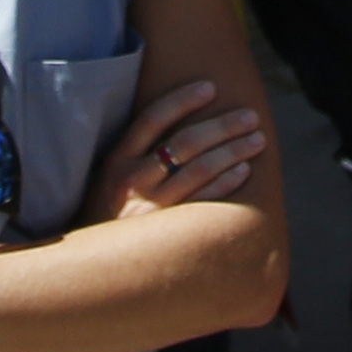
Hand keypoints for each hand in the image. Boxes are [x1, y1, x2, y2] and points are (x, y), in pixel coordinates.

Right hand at [94, 78, 266, 216]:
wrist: (94, 264)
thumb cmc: (109, 212)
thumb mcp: (108, 178)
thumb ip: (136, 153)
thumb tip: (180, 121)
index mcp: (116, 161)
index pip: (152, 120)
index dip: (183, 100)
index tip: (211, 87)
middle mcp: (132, 181)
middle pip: (185, 143)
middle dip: (223, 126)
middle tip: (250, 116)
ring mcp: (150, 207)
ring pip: (200, 170)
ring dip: (233, 151)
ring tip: (257, 139)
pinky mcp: (167, 231)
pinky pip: (204, 201)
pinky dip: (226, 183)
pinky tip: (244, 170)